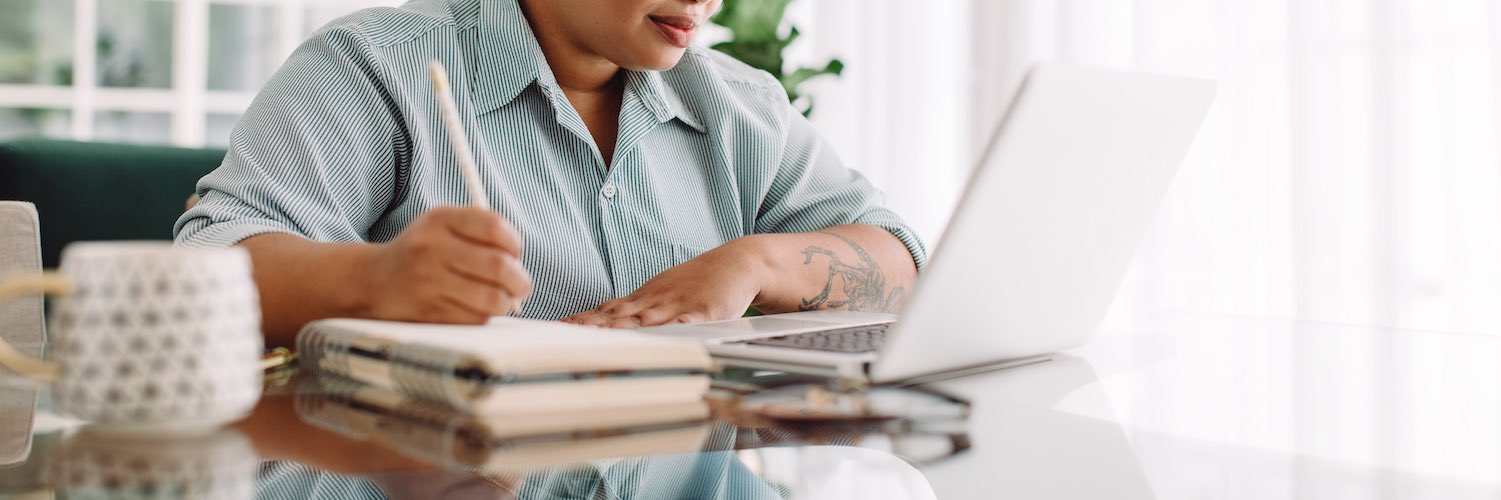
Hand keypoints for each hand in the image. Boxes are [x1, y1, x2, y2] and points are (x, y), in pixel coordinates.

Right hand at [358, 206, 530, 323]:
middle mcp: (431, 248)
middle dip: (520, 279)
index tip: (515, 254)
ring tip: (502, 298)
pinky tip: (476, 308)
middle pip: (499, 266)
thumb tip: (519, 261)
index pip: (494, 227)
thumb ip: (481, 232)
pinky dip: (484, 315)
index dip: (514, 243)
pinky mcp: (428, 311)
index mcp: (440, 219)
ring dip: (506, 301)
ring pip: (492, 298)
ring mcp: (428, 281)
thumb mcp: (443, 226)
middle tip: (522, 285)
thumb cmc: (423, 252)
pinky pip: (475, 318)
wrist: (375, 280)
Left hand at [561, 238, 768, 327]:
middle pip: (616, 318)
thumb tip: (603, 317)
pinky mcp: (703, 313)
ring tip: (596, 339)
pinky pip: (684, 323)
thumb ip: (634, 310)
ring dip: (618, 330)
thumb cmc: (698, 283)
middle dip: (590, 329)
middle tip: (564, 336)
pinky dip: (670, 330)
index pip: (604, 313)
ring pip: (643, 321)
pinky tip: (657, 337)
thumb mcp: (661, 294)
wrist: (736, 264)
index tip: (556, 330)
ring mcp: (677, 307)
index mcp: (643, 300)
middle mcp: (654, 303)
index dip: (581, 322)